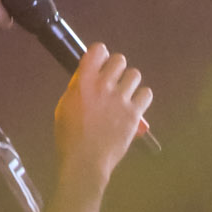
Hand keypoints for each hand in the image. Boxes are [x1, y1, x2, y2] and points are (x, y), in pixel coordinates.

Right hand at [53, 44, 152, 186]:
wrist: (84, 161)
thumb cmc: (69, 137)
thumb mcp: (64, 107)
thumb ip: (77, 88)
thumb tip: (86, 76)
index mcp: (84, 82)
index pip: (98, 50)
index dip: (100, 55)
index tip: (100, 63)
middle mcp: (104, 85)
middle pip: (119, 60)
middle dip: (116, 68)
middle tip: (113, 81)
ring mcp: (121, 99)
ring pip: (135, 74)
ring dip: (129, 82)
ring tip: (124, 94)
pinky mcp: (134, 113)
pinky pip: (147, 94)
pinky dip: (142, 97)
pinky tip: (135, 105)